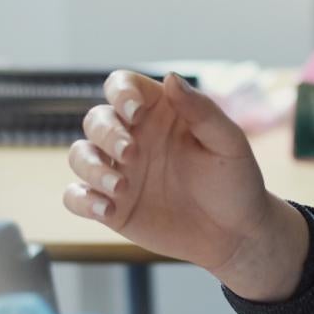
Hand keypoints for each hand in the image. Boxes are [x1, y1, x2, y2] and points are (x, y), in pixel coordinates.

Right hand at [62, 72, 304, 298]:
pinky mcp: (112, 206)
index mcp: (159, 113)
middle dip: (106, 133)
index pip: (122, 86)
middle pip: (96, 119)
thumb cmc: (236, 182)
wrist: (236, 235)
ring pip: (79, 155)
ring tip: (120, 188)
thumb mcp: (228, 143)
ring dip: (90, 167)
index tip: (134, 112)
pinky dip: (82, 200)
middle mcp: (133, 137)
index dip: (120, 93)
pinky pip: (77, 197)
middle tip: (131, 154)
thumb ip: (202, 110)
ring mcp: (120, 172)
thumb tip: (171, 78)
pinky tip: (106, 210)